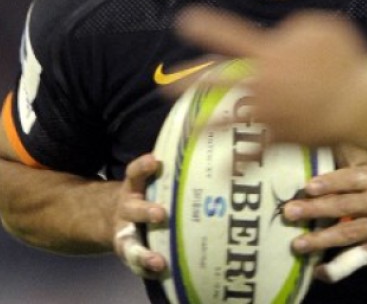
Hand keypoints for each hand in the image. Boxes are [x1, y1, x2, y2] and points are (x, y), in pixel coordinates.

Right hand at [112, 154, 167, 277]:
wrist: (108, 215)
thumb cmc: (145, 191)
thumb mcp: (147, 178)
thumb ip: (167, 167)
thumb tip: (210, 141)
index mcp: (133, 187)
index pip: (135, 173)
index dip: (143, 167)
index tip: (154, 161)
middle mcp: (127, 209)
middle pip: (134, 210)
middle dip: (146, 211)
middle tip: (161, 213)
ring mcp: (125, 233)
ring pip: (130, 244)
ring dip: (142, 253)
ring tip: (157, 262)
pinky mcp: (129, 251)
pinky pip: (135, 263)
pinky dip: (146, 269)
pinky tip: (161, 273)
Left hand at [176, 7, 366, 146]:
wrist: (356, 106)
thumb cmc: (344, 63)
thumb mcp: (322, 28)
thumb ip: (296, 28)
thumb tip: (281, 40)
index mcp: (267, 55)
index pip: (229, 36)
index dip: (206, 27)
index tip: (183, 21)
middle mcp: (259, 86)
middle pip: (215, 82)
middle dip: (188, 82)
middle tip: (166, 82)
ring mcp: (266, 115)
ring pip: (226, 120)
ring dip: (202, 124)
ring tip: (186, 128)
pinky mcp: (279, 139)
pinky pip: (254, 153)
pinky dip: (237, 163)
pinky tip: (219, 172)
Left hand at [284, 145, 366, 282]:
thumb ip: (348, 154)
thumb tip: (321, 131)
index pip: (351, 179)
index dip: (331, 182)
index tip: (309, 187)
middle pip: (345, 207)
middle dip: (316, 210)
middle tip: (290, 212)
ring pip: (349, 234)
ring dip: (322, 240)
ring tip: (297, 244)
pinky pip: (356, 261)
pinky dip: (338, 268)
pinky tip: (319, 271)